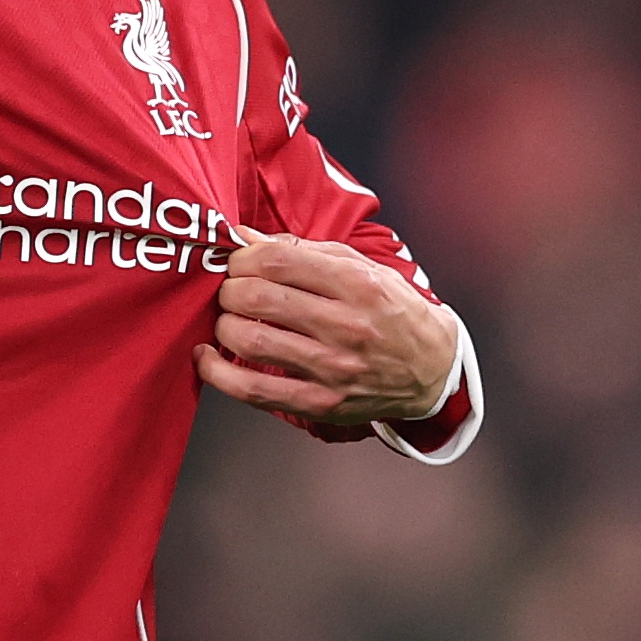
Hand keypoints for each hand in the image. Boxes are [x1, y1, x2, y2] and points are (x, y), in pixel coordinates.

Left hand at [194, 231, 457, 426]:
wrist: (433, 369)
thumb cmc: (392, 311)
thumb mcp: (361, 268)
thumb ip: (303, 251)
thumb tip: (245, 237)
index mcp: (357, 284)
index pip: (277, 261)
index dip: (242, 258)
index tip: (236, 262)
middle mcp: (346, 326)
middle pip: (257, 298)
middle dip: (229, 289)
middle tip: (230, 290)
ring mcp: (333, 369)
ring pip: (250, 341)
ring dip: (224, 325)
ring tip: (228, 319)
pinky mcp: (321, 403)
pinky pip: (254, 390)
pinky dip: (219, 373)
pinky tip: (207, 357)